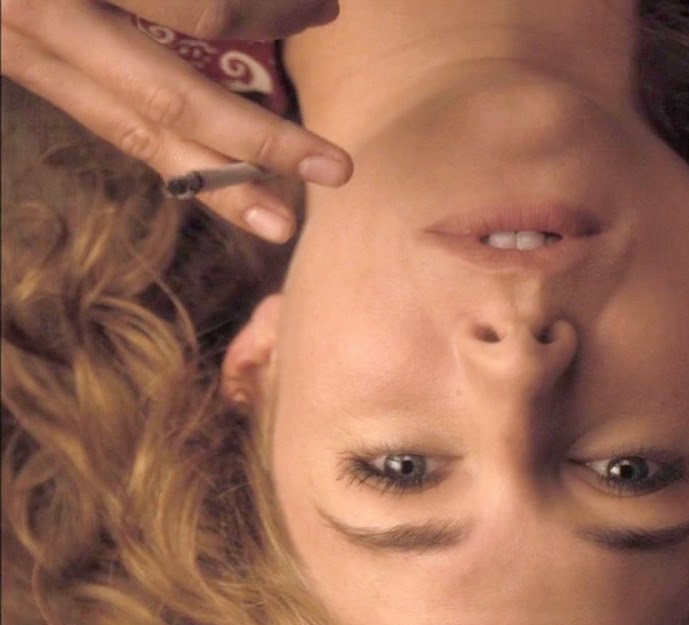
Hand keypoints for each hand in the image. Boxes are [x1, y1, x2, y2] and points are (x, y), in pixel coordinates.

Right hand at [1, 0, 352, 242]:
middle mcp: (35, 14)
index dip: (273, 10)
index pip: (197, 7)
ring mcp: (17, 46)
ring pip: (130, 126)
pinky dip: (169, 149)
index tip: (328, 9)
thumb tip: (287, 0)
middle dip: (259, 138)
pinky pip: (105, 116)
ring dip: (214, 179)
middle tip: (338, 170)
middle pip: (167, 92)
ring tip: (281, 220)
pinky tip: (217, 177)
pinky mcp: (16, 64)